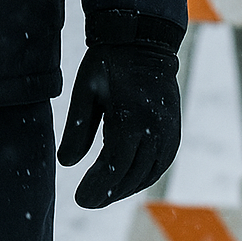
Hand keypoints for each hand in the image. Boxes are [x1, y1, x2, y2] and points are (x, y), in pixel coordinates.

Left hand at [57, 41, 180, 208]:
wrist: (144, 40)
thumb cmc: (109, 62)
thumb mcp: (85, 88)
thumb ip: (77, 128)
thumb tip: (66, 163)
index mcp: (132, 117)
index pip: (114, 166)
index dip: (97, 187)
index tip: (80, 199)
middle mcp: (156, 128)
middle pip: (132, 174)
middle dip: (108, 193)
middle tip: (87, 200)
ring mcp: (170, 130)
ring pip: (149, 173)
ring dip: (126, 188)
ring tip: (103, 194)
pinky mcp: (175, 130)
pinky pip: (161, 164)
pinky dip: (144, 177)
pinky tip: (127, 181)